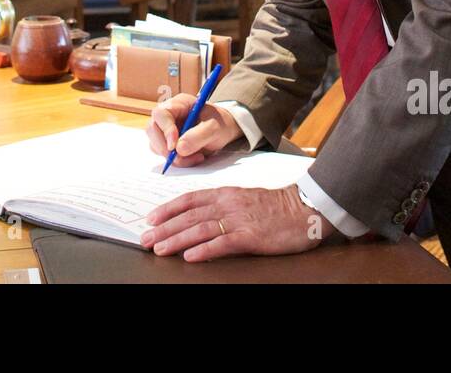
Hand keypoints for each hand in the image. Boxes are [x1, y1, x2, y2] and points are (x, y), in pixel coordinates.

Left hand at [140, 183, 336, 260]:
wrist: (305, 208)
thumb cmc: (276, 206)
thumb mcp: (245, 199)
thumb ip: (223, 205)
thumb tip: (200, 216)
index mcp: (225, 194)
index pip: (189, 199)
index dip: (168, 209)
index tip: (151, 218)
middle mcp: (228, 204)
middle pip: (189, 216)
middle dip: (164, 228)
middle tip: (145, 239)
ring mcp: (239, 220)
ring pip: (199, 229)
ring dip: (176, 239)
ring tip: (159, 248)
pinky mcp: (250, 236)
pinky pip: (222, 243)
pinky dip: (204, 250)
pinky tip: (190, 256)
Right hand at [147, 92, 242, 168]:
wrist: (225, 130)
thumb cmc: (220, 123)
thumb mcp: (215, 128)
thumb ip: (198, 136)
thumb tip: (179, 148)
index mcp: (179, 104)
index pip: (161, 114)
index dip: (165, 130)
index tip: (174, 146)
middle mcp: (168, 115)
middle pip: (153, 129)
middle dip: (165, 147)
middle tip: (181, 157)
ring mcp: (166, 129)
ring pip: (156, 144)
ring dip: (173, 156)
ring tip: (196, 157)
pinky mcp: (168, 143)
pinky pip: (164, 154)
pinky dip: (177, 161)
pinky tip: (193, 158)